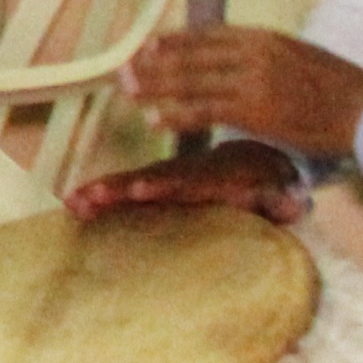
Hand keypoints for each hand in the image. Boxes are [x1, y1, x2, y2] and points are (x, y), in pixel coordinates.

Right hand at [69, 135, 316, 224]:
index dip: (166, 185)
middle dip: (122, 187)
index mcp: (219, 175)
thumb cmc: (275, 186)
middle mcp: (188, 172)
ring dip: (104, 190)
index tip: (143, 190)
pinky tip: (71, 203)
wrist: (258, 159)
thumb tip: (291, 203)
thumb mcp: (287, 194)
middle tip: (93, 196)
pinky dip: (100, 192)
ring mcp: (170, 179)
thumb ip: (286, 199)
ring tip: (73, 202)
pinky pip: (127, 189)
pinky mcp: (158, 187)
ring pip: (133, 181)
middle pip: (151, 178)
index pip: (190, 180)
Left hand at [117, 25, 362, 161]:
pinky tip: (155, 119)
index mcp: (263, 36)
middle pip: (190, 55)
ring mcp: (252, 79)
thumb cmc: (336, 88)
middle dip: (153, 63)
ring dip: (155, 88)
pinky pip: (204, 111)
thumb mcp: (296, 55)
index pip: (205, 34)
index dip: (172, 41)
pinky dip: (176, 114)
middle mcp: (253, 52)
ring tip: (128, 93)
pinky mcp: (253, 109)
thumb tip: (231, 59)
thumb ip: (261, 55)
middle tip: (123, 71)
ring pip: (191, 81)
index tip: (146, 46)